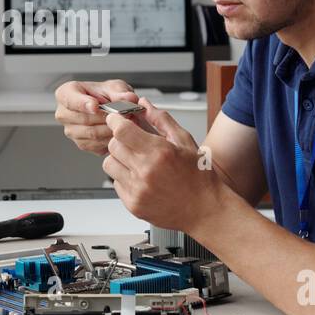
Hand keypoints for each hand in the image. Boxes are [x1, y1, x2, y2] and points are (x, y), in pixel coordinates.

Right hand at [53, 79, 138, 155]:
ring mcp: (70, 131)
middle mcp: (64, 114)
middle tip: (124, 114)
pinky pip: (97, 145)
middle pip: (84, 119)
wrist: (110, 107)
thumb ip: (121, 92)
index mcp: (66, 94)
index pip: (70, 100)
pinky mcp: (81, 144)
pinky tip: (117, 131)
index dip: (83, 104)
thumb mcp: (115, 87)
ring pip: (92, 134)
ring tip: (124, 122)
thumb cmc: (106, 94)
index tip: (95, 106)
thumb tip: (129, 99)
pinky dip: (110, 139)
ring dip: (111, 129)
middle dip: (106, 117)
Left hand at [102, 98, 222, 231]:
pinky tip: (142, 179)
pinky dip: (124, 178)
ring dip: (119, 159)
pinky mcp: (133, 205)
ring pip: (109, 164)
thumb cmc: (199, 178)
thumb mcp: (185, 141)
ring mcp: (138, 190)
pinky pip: (115, 183)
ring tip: (137, 162)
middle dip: (120, 140)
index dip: (116, 121)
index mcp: (159, 152)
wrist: (205, 211)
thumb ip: (161, 120)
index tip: (118, 120)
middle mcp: (146, 172)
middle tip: (134, 143)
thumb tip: (144, 104)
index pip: (121, 130)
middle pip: (113, 145)